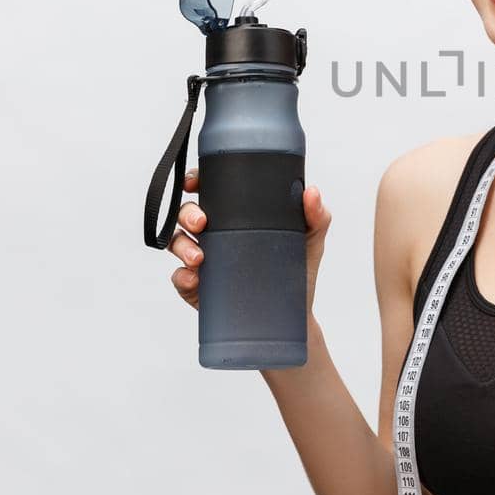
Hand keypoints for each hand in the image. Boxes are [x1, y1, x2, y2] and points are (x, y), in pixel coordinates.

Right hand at [167, 167, 333, 313]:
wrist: (293, 314)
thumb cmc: (297, 268)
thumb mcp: (310, 238)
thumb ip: (316, 215)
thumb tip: (312, 192)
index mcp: (235, 215)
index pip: (208, 190)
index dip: (195, 181)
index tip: (195, 182)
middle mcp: (215, 233)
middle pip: (187, 213)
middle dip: (187, 214)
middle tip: (201, 223)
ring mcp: (203, 260)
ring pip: (177, 243)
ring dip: (182, 246)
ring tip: (198, 257)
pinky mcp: (198, 287)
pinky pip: (179, 278)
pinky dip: (182, 276)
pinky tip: (194, 278)